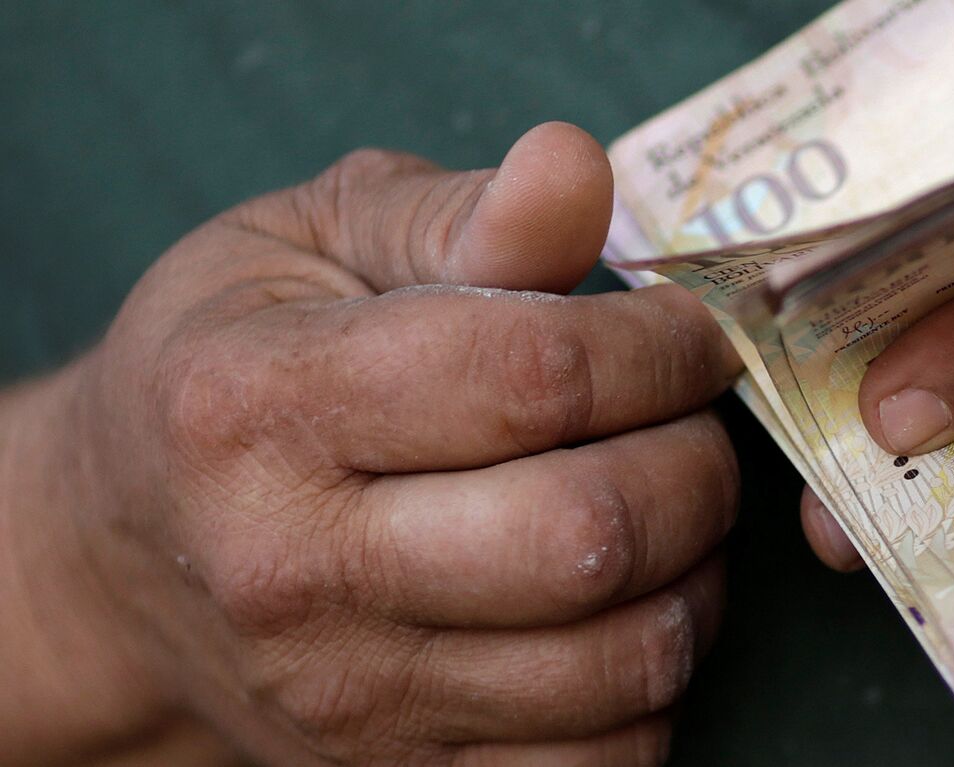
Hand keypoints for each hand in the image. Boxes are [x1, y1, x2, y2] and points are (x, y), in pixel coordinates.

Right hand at [0, 123, 741, 763]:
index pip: (537, 376)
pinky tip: (623, 610)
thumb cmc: (232, 373)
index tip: (687, 335)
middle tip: (689, 423)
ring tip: (662, 512)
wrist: (122, 554)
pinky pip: (602, 761)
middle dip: (697, 464)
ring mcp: (350, 699)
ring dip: (695, 576)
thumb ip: (457, 213)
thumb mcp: (311, 245)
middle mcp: (297, 570)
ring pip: (623, 659)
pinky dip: (656, 686)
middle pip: (591, 533)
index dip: (661, 347)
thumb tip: (575, 170)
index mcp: (265, 407)